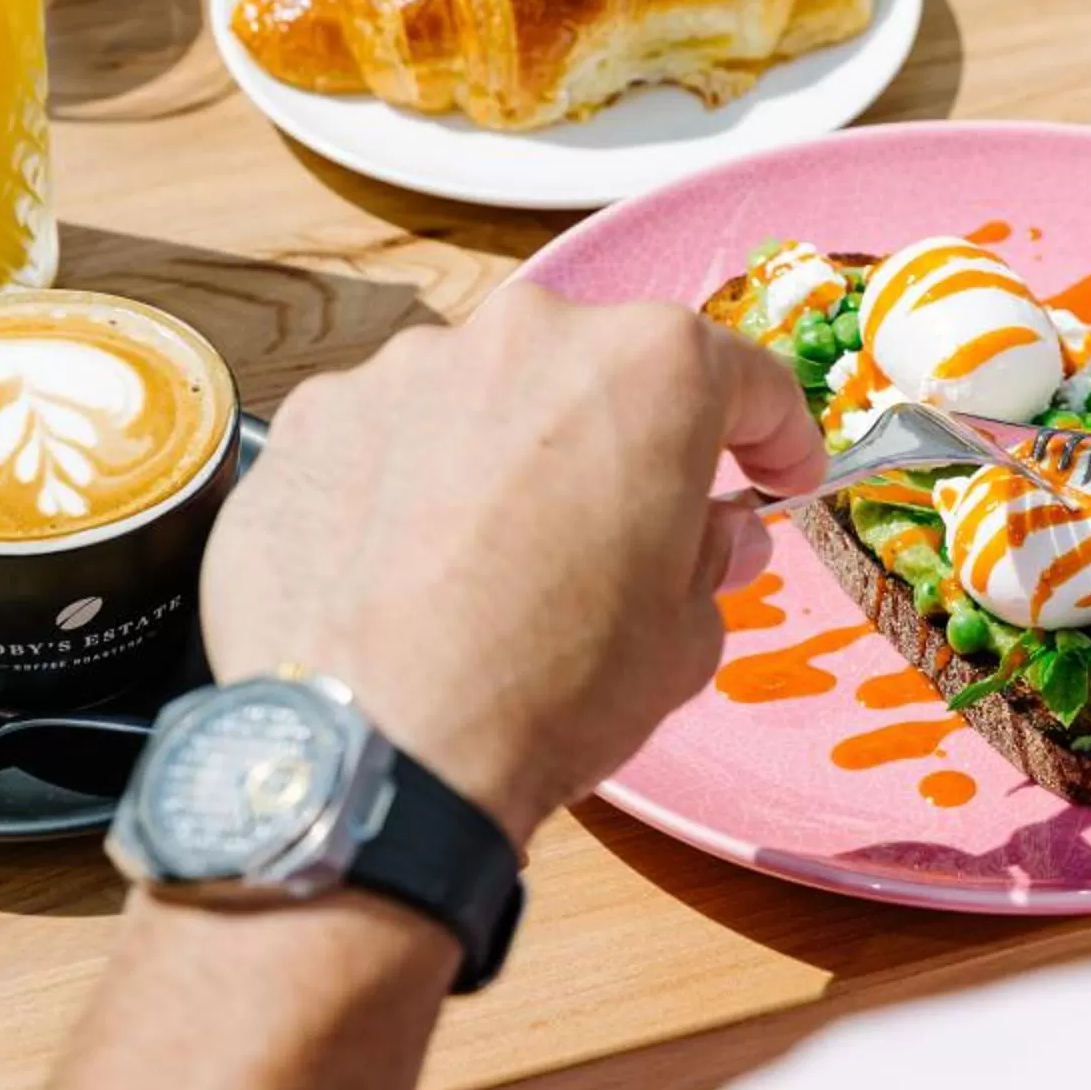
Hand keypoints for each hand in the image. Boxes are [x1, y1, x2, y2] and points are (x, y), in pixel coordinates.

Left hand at [201, 287, 824, 849]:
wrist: (370, 755)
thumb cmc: (554, 690)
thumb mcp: (683, 641)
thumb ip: (707, 558)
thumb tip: (709, 532)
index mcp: (648, 368)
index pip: (743, 378)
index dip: (773, 435)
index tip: (775, 476)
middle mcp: (526, 334)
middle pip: (598, 373)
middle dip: (622, 441)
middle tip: (622, 531)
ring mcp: (405, 366)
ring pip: (483, 398)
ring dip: (503, 458)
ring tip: (488, 563)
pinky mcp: (315, 416)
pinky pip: (385, 438)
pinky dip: (403, 486)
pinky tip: (400, 571)